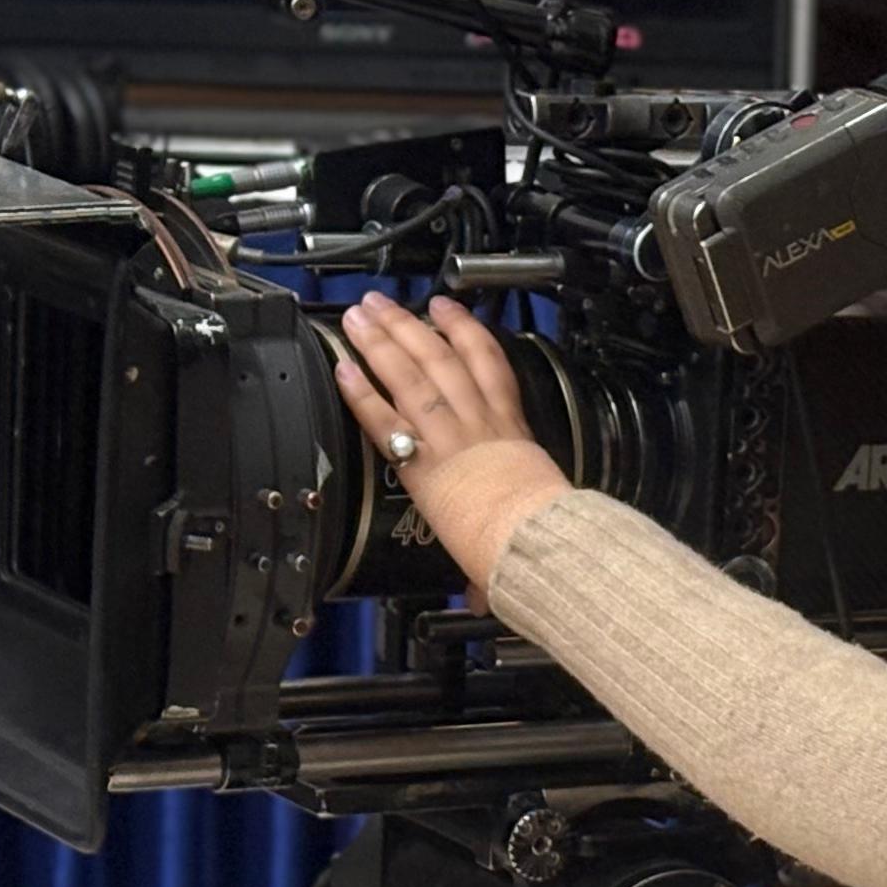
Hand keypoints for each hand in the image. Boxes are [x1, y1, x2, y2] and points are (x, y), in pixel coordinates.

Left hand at [331, 293, 570, 588]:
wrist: (534, 535)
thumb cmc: (543, 530)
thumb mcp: (537, 508)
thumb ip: (510, 526)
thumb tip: (490, 583)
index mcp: (508, 426)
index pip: (487, 363)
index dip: (463, 329)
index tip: (443, 310)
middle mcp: (476, 420)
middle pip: (438, 356)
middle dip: (407, 324)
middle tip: (381, 303)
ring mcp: (447, 435)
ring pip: (409, 373)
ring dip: (380, 340)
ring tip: (359, 316)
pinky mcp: (421, 459)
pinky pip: (383, 416)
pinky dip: (361, 390)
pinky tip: (343, 368)